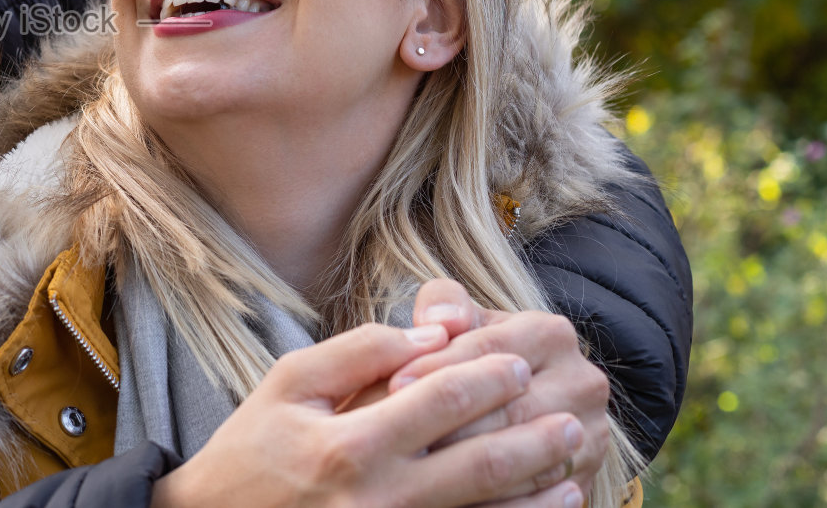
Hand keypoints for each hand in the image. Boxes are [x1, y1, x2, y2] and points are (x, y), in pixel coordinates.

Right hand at [150, 323, 584, 507]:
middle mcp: (378, 498)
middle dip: (534, 439)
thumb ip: (359, 352)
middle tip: (574, 417)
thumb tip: (430, 334)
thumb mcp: (289, 383)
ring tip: (573, 465)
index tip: (519, 361)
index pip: (440, 401)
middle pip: (480, 464)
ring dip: (538, 492)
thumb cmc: (252, 449)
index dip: (488, 377)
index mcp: (350, 445)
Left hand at [389, 279, 611, 497]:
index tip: (393, 384)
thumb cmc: (469, 355)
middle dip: (450, 421)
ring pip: (524, 459)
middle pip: (510, 407)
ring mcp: (588, 437)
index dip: (439, 365)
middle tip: (399, 433)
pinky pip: (535, 501)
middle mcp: (581, 382)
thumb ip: (444, 305)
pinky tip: (446, 498)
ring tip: (417, 466)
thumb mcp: (461, 323)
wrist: (513, 407)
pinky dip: (490, 501)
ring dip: (467, 467)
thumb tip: (440, 321)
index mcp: (552, 334)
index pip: (491, 350)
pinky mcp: (582, 483)